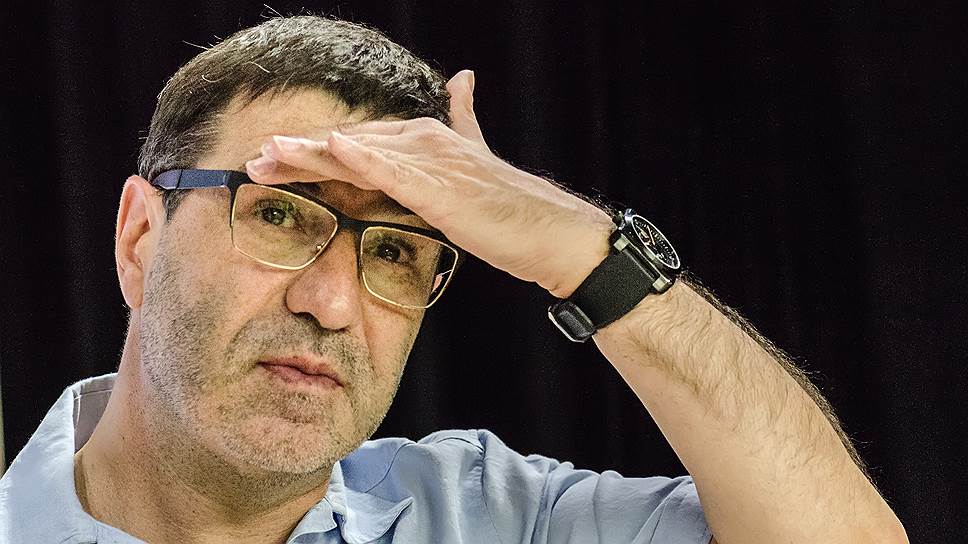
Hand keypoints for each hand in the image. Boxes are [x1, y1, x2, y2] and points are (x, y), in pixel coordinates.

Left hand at [245, 70, 613, 297]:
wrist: (550, 232)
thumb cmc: (510, 209)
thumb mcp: (476, 159)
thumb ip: (463, 118)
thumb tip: (464, 78)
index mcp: (424, 139)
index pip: (356, 144)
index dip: (313, 151)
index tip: (274, 161)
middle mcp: (422, 142)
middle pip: (347, 146)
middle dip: (297, 152)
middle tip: (253, 160)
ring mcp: (431, 162)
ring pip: (359, 154)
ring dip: (311, 153)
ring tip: (268, 154)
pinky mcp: (441, 187)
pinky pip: (393, 170)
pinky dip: (362, 158)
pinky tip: (331, 149)